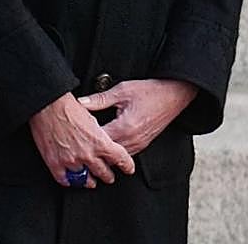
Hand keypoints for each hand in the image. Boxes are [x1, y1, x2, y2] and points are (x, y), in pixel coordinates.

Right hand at [28, 92, 134, 187]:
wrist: (48, 106)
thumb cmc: (69, 107)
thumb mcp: (92, 116)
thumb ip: (99, 132)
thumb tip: (102, 137)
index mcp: (99, 142)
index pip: (119, 158)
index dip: (126, 165)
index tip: (128, 168)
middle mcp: (87, 154)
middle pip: (103, 172)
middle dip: (108, 176)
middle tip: (109, 177)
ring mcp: (71, 161)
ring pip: (84, 179)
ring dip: (89, 181)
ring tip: (91, 182)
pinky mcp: (55, 163)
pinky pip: (65, 180)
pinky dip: (70, 181)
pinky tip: (72, 180)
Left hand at [79, 79, 198, 155]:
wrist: (174, 95)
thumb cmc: (150, 91)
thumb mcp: (122, 90)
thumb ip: (100, 99)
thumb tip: (80, 103)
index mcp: (125, 127)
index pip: (98, 140)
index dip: (84, 138)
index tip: (73, 134)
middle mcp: (132, 140)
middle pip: (104, 153)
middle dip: (91, 149)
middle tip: (77, 145)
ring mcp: (138, 145)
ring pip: (114, 158)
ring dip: (103, 153)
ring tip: (88, 148)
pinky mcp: (142, 145)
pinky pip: (124, 154)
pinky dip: (114, 151)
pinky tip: (105, 146)